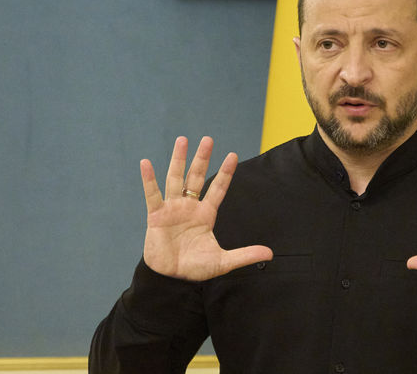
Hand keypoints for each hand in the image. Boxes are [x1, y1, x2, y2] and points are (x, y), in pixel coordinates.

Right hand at [140, 136, 272, 280]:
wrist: (171, 279)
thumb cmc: (195, 268)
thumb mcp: (223, 261)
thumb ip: (245, 255)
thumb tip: (270, 255)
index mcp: (206, 214)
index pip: (218, 189)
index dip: (226, 173)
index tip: (233, 155)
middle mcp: (190, 207)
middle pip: (197, 177)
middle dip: (202, 158)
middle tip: (208, 139)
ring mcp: (173, 209)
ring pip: (176, 179)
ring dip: (179, 160)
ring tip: (183, 140)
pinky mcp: (156, 216)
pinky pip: (152, 195)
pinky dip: (149, 179)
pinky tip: (146, 163)